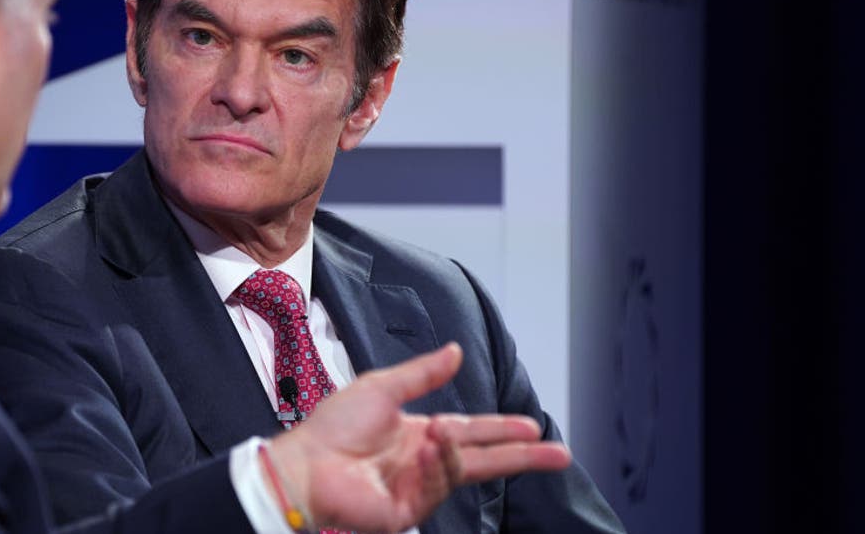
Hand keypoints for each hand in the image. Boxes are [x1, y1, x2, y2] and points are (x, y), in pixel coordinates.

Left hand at [265, 343, 571, 532]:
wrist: (307, 463)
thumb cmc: (333, 428)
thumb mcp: (382, 387)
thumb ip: (422, 373)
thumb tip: (455, 351)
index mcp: (418, 433)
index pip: (472, 432)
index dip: (502, 429)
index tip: (533, 427)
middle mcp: (423, 462)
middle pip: (484, 461)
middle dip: (522, 458)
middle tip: (558, 455)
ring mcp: (417, 489)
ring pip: (459, 470)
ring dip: (453, 450)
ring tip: (436, 433)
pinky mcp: (408, 512)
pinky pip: (437, 488)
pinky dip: (435, 467)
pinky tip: (423, 451)